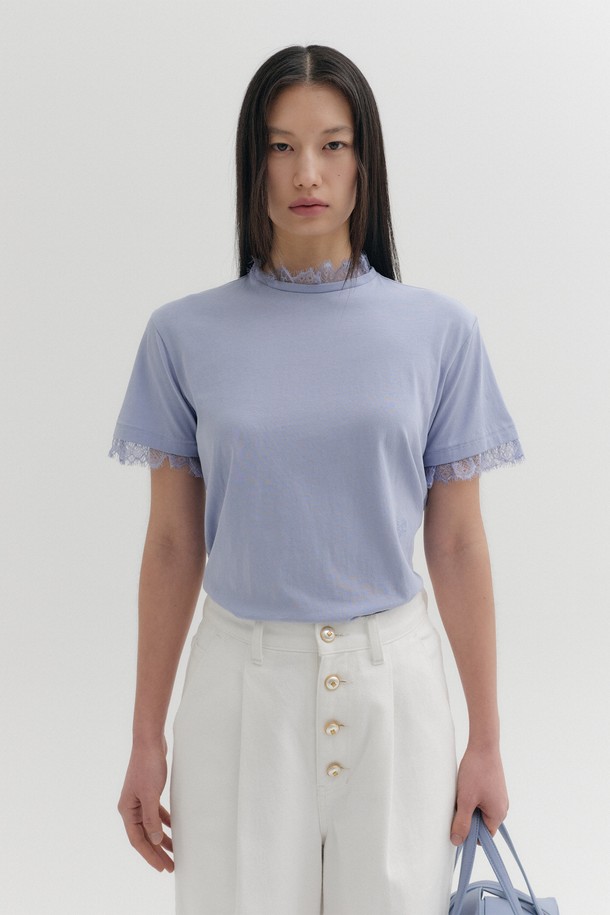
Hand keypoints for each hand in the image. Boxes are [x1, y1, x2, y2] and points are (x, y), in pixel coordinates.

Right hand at [117, 736, 173, 871]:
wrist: (149, 741)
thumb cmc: (147, 765)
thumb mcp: (150, 794)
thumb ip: (151, 818)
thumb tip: (156, 840)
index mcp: (127, 810)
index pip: (138, 840)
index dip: (150, 855)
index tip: (161, 868)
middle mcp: (131, 807)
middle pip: (144, 836)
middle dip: (157, 851)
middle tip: (170, 866)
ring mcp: (139, 800)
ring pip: (151, 826)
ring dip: (162, 839)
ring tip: (174, 852)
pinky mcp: (149, 792)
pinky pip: (156, 813)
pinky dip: (164, 822)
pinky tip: (173, 828)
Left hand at [450, 743, 508, 845]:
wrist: (483, 745)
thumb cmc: (476, 772)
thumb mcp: (465, 800)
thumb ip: (461, 823)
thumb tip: (457, 842)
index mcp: (498, 814)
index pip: (484, 836)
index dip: (470, 834)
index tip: (458, 824)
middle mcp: (502, 807)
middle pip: (481, 823)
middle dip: (468, 817)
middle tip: (458, 804)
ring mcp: (498, 796)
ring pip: (479, 810)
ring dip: (468, 805)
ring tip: (462, 792)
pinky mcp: (493, 787)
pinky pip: (481, 799)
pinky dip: (472, 796)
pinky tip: (465, 786)